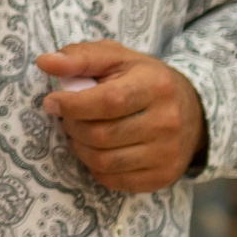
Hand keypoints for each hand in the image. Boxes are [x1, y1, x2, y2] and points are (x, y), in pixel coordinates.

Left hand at [39, 42, 206, 193]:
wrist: (191, 109)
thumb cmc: (142, 79)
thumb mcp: (115, 58)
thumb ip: (80, 57)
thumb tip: (45, 62)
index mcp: (156, 86)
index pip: (107, 102)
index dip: (71, 105)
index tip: (52, 102)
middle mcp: (167, 122)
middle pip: (99, 135)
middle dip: (73, 126)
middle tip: (70, 117)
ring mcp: (167, 153)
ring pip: (102, 161)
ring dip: (80, 147)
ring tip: (83, 132)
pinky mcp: (163, 176)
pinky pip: (112, 180)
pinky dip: (95, 167)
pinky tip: (100, 149)